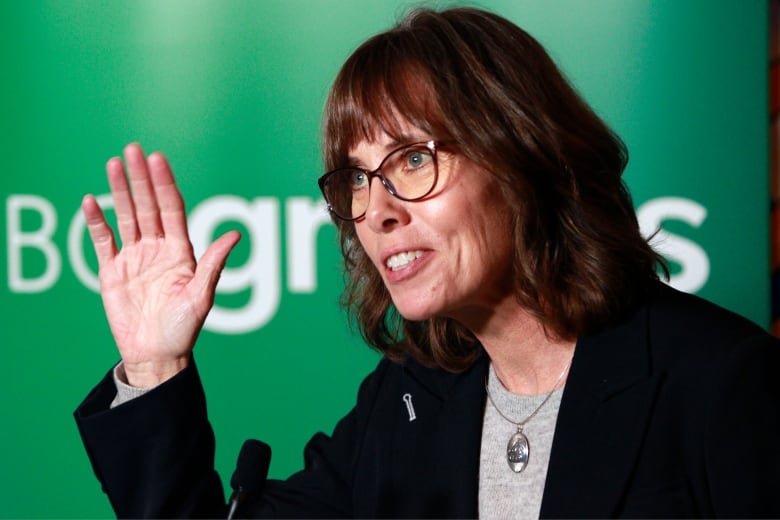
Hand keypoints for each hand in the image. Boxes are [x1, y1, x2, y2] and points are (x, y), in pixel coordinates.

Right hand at [82, 143, 240, 386]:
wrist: (156, 355)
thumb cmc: (183, 330)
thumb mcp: (201, 296)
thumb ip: (213, 264)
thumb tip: (235, 234)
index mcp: (181, 251)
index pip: (172, 208)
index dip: (165, 183)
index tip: (158, 159)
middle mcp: (158, 249)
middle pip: (148, 205)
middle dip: (141, 178)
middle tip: (133, 149)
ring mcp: (134, 258)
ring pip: (126, 216)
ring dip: (119, 191)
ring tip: (113, 163)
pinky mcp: (112, 271)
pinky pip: (103, 241)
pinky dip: (97, 222)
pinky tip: (91, 201)